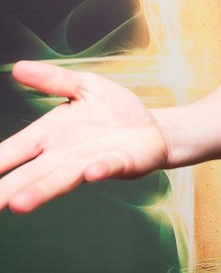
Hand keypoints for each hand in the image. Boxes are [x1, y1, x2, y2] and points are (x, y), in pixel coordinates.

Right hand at [0, 60, 168, 212]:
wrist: (153, 126)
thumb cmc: (114, 109)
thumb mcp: (84, 87)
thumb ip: (53, 80)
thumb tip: (18, 67)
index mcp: (48, 135)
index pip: (11, 151)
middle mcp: (63, 155)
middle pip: (28, 175)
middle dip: (4, 190)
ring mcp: (89, 162)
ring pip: (59, 180)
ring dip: (41, 191)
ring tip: (19, 204)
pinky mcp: (119, 164)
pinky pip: (107, 168)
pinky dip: (99, 171)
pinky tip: (91, 172)